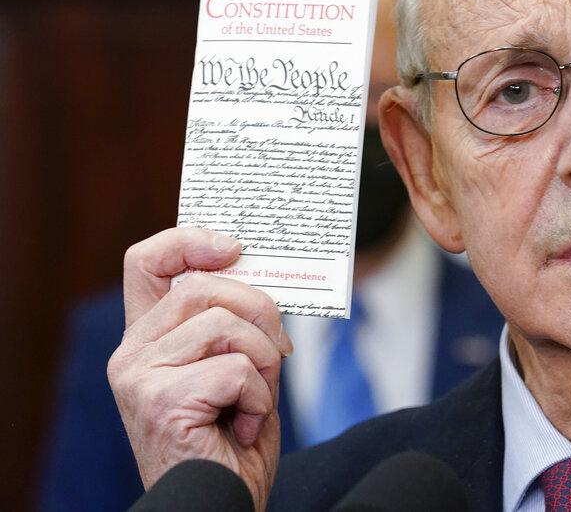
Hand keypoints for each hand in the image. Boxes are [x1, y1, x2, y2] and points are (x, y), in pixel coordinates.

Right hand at [108, 227, 292, 509]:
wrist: (221, 506)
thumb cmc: (232, 443)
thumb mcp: (236, 369)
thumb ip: (233, 324)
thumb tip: (261, 273)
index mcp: (147, 339)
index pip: (146, 262)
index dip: (188, 240)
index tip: (234, 247)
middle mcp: (132, 353)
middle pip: (206, 287)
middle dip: (262, 311)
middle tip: (282, 352)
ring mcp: (140, 377)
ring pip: (226, 324)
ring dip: (265, 362)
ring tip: (256, 402)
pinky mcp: (161, 401)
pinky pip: (237, 369)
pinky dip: (260, 399)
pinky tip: (246, 427)